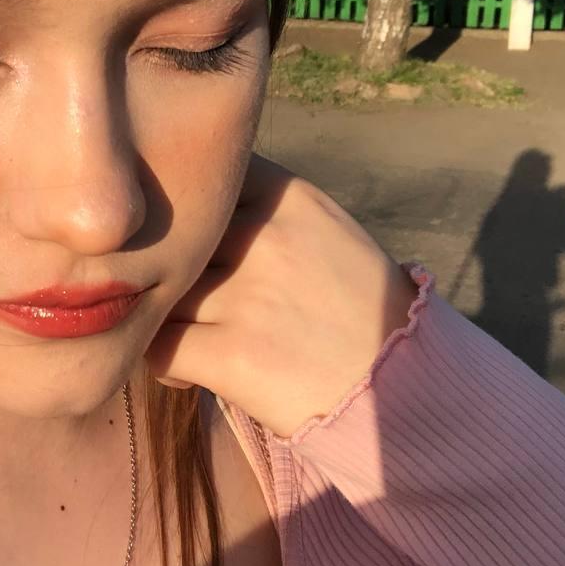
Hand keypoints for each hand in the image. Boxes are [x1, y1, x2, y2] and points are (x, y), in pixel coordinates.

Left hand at [144, 153, 419, 438]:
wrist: (406, 389)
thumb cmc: (358, 312)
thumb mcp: (324, 232)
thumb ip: (259, 212)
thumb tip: (184, 207)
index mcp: (289, 197)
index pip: (199, 176)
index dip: (179, 209)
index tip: (181, 239)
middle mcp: (267, 237)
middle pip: (169, 237)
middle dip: (161, 267)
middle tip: (171, 296)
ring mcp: (250, 296)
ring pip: (158, 291)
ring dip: (159, 316)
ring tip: (186, 337)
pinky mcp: (235, 356)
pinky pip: (158, 347)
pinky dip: (162, 363)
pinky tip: (187, 373)